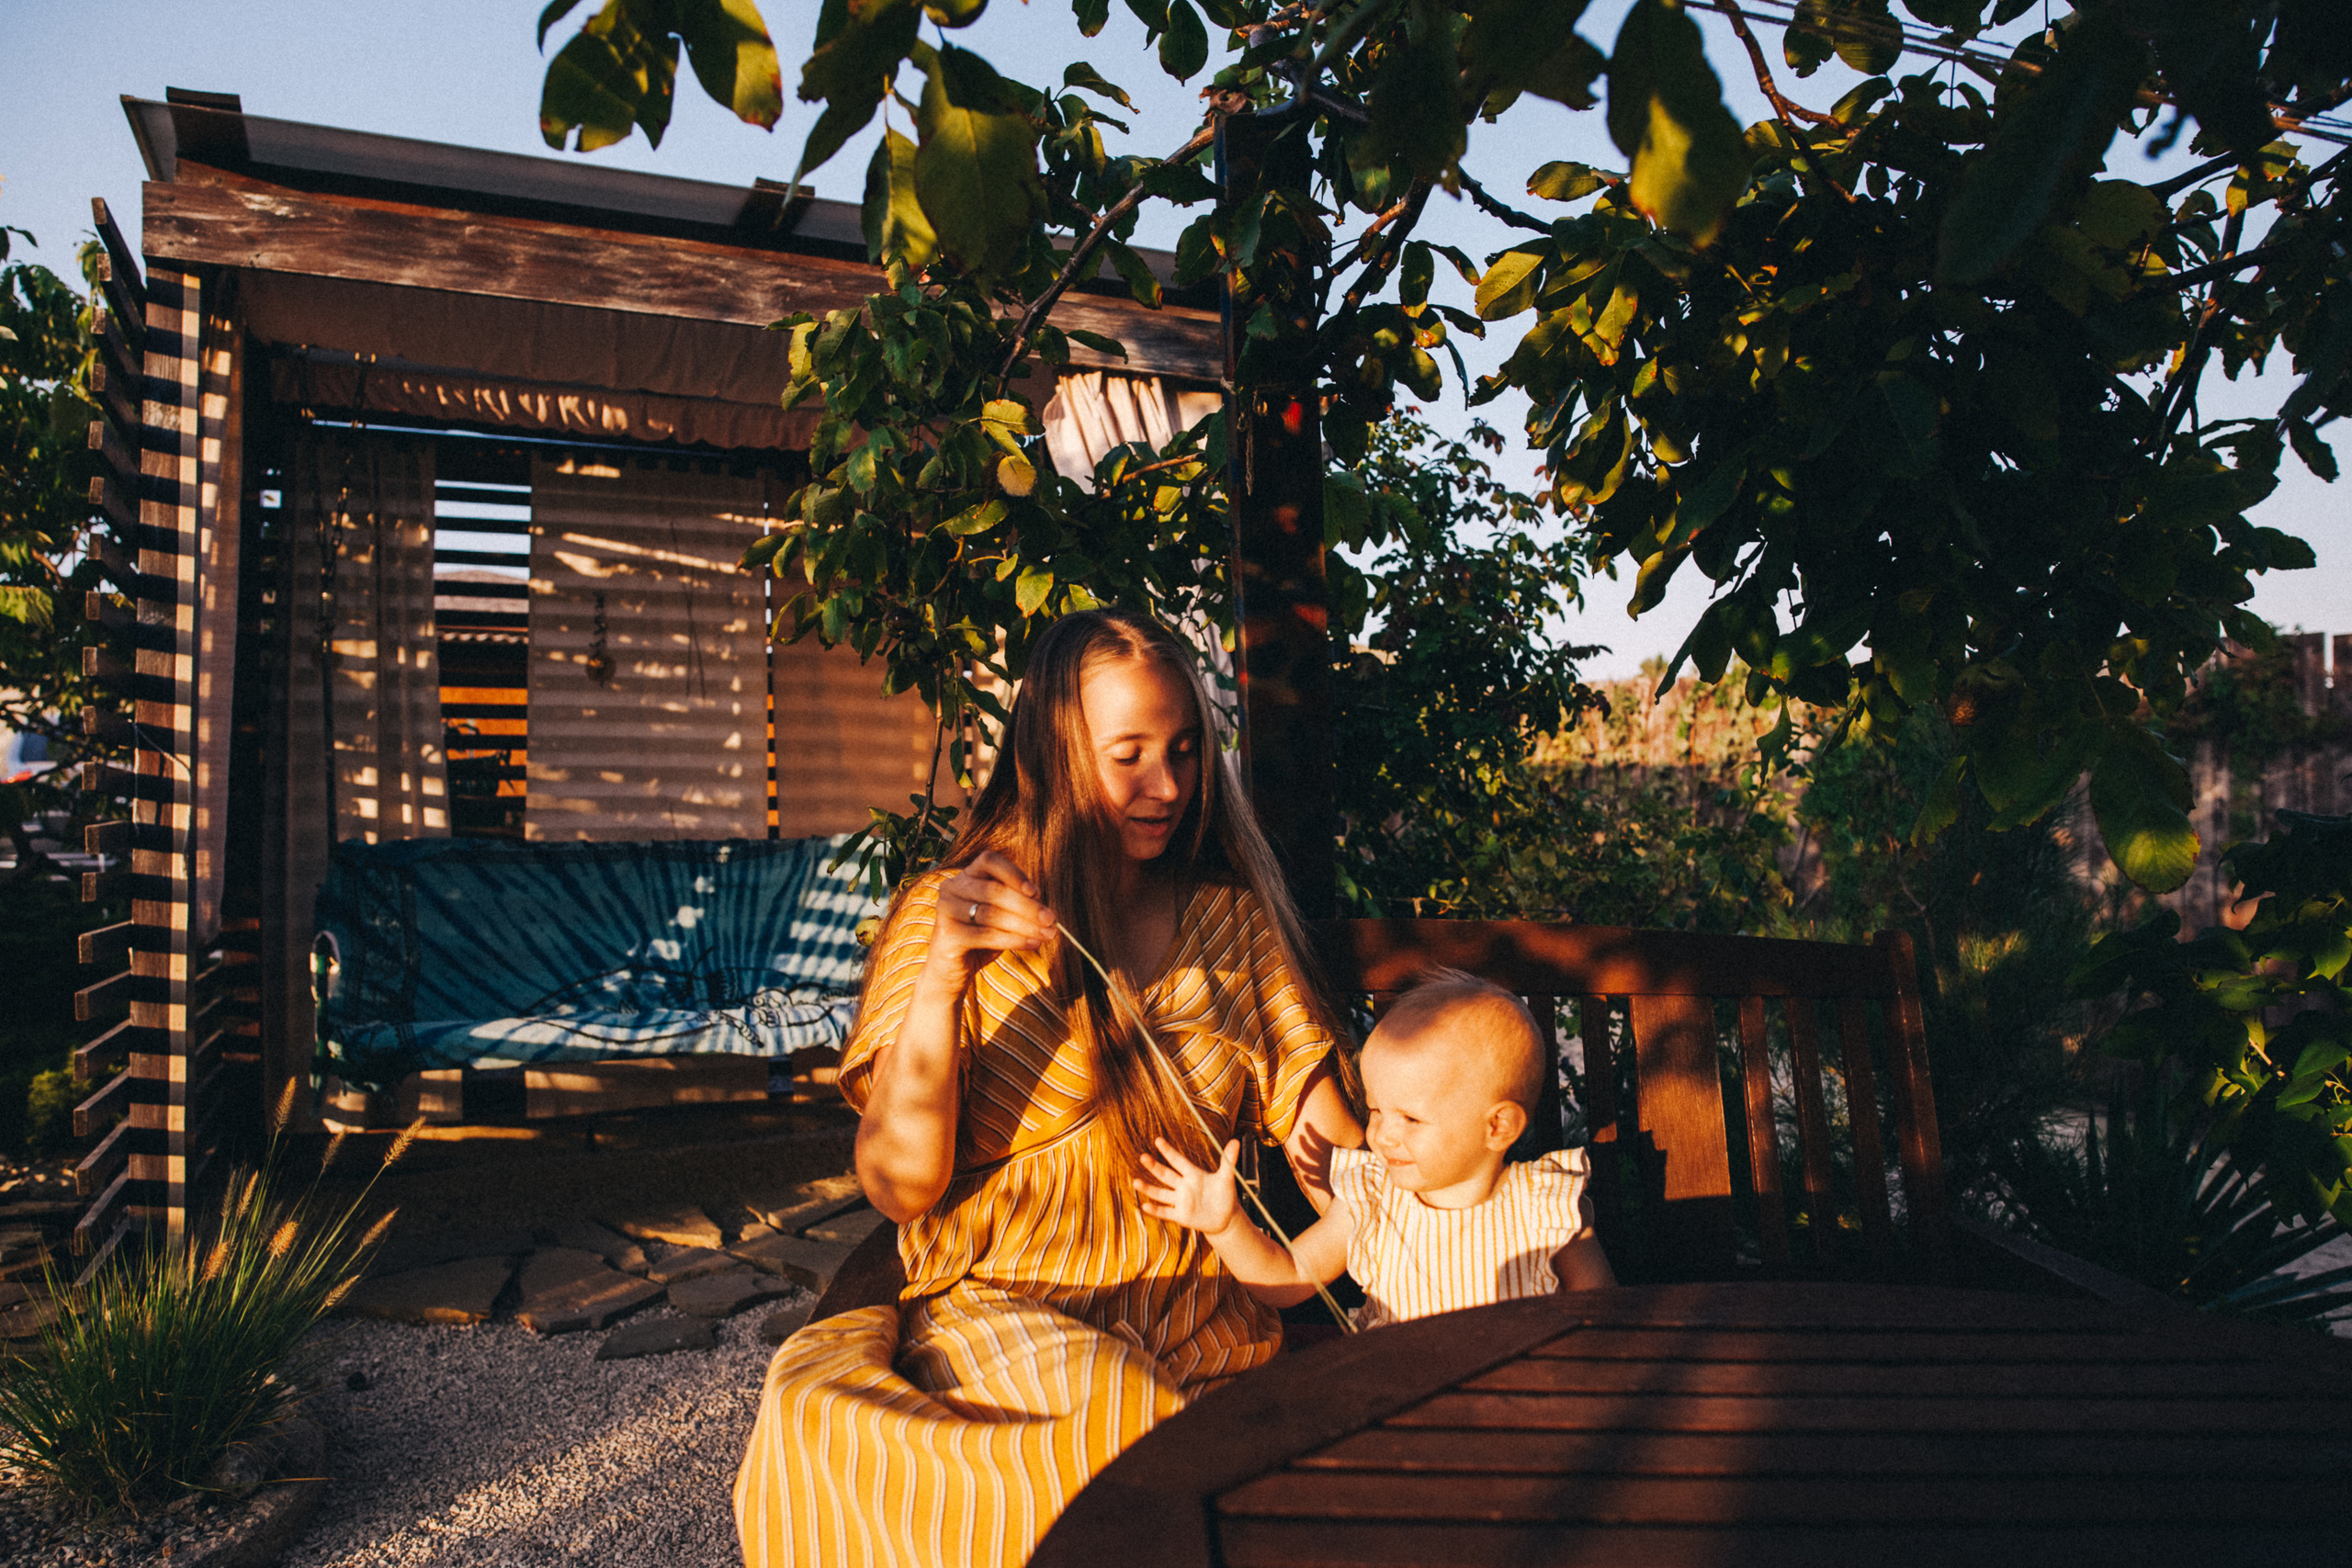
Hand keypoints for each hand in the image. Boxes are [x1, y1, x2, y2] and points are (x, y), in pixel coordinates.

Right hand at [924, 849, 1057, 982]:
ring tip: (1047, 935)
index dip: (1013, 873)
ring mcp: (946, 909)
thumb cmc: (980, 940)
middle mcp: (952, 887)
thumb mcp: (1001, 917)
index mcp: (966, 876)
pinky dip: (1013, 940)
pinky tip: (1032, 944)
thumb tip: (1045, 910)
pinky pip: (986, 935)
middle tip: (1051, 920)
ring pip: (992, 914)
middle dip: (1027, 906)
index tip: (1036, 892)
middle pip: (994, 890)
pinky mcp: (946, 933)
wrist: (950, 971)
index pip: (989, 861)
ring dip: (1025, 925)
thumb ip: (1018, 906)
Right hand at [1135, 1138, 1240, 1236]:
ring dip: (1148, 1188)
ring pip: (1161, 1193)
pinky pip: (1165, 1212)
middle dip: (1154, 1166)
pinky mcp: (1181, 1215)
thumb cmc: (1225, 1195)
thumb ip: (1229, 1160)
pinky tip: (1145, 1206)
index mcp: (1193, 1174)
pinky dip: (1156, 1210)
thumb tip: (1236, 1141)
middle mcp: (1184, 1186)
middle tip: (1143, 1157)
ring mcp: (1180, 1201)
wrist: (1225, 1218)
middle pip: (1166, 1175)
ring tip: (1135, 1182)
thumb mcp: (1227, 1177)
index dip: (1169, 1151)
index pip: (1178, 1161)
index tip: (1158, 1140)